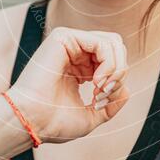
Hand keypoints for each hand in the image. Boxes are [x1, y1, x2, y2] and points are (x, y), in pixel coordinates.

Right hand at [6, 27, 129, 143]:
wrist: (32, 122)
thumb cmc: (54, 123)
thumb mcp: (92, 115)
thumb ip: (111, 104)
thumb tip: (127, 91)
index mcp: (80, 67)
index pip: (114, 59)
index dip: (118, 80)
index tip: (102, 101)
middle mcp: (75, 51)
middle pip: (116, 47)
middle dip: (120, 72)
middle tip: (105, 93)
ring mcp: (69, 42)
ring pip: (112, 43)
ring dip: (115, 69)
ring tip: (101, 89)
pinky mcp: (64, 37)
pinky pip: (102, 43)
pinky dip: (108, 63)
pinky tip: (95, 81)